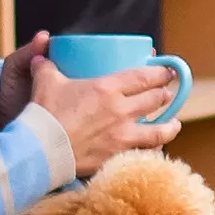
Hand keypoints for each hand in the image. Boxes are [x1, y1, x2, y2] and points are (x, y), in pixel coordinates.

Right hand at [7, 38, 184, 166]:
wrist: (41, 150)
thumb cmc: (44, 114)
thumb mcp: (46, 82)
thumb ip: (46, 67)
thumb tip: (41, 57)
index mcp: (107, 88)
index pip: (145, 77)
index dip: (161, 73)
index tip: (169, 72)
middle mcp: (121, 111)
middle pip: (155, 100)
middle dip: (165, 95)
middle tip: (167, 94)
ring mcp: (122, 136)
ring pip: (159, 131)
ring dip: (170, 125)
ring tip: (174, 123)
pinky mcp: (117, 157)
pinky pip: (145, 154)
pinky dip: (153, 150)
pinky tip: (155, 149)